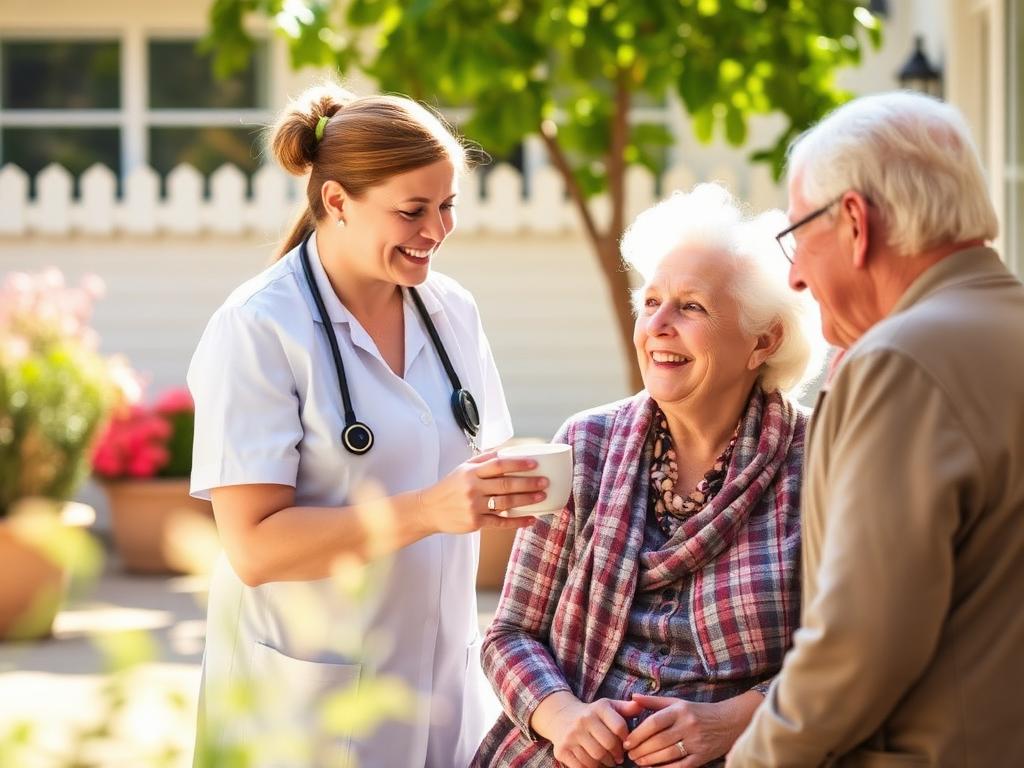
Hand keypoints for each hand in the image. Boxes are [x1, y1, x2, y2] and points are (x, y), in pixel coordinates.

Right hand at [419, 451, 548, 533]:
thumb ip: (482, 460)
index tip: (534, 464)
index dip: (518, 464)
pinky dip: (517, 522)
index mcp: (471, 472)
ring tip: (542, 497)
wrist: (429, 510)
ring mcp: (474, 506)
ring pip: (505, 503)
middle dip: (528, 483)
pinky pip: (500, 522)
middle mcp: (472, 488)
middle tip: (545, 482)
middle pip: (505, 484)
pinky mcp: (475, 523)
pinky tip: (530, 519)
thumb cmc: (449, 487)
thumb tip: (506, 450)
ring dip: (526, 501)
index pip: (498, 465)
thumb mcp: (462, 469)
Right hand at [534, 693, 642, 767]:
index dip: (627, 740)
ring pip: (596, 758)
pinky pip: (582, 766)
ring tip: (608, 761)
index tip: (627, 746)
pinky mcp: (562, 750)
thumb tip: (641, 705)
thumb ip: (625, 707)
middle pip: (608, 745)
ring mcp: (571, 736)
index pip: (620, 726)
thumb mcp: (608, 706)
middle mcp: (583, 720)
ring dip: (605, 764)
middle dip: (617, 755)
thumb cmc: (592, 714)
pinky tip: (595, 764)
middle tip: (619, 758)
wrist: (560, 717)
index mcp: (598, 708)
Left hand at [624, 692, 761, 766]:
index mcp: (680, 710)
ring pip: (668, 754)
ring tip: (638, 762)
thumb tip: (633, 697)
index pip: (654, 722)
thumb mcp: (678, 703)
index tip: (627, 742)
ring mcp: (696, 742)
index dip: (638, 733)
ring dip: (650, 761)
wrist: (729, 722)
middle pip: (659, 740)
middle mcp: (688, 725)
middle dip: (641, 750)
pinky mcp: (702, 756)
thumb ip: (654, 701)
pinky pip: (681, 766)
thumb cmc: (698, 711)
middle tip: (630, 755)